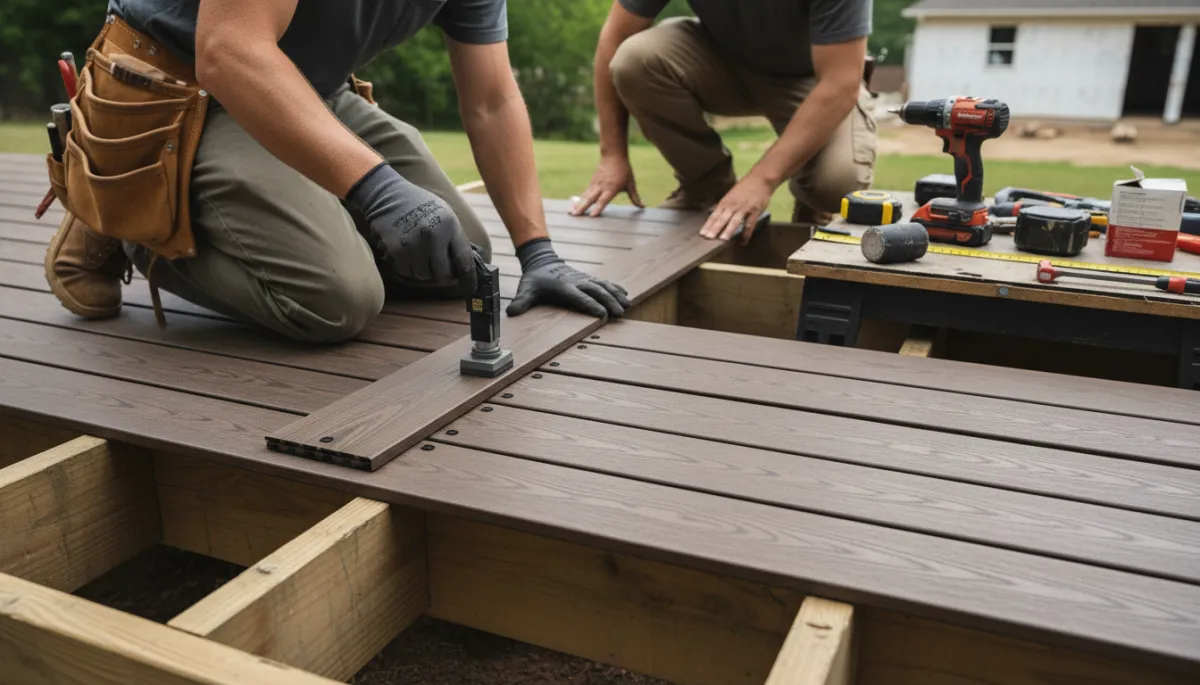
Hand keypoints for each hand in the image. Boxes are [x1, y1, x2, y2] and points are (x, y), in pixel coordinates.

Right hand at [346, 162, 476, 292]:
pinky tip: (408, 252)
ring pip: (424, 276)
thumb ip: (456, 239)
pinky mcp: (395, 251)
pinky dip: (409, 267)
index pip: (464, 260)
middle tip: (440, 267)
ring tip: (421, 254)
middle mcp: (432, 236)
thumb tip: (466, 265)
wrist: (387, 195)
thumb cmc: (420, 205)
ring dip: (424, 270)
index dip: (469, 279)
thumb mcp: (446, 214)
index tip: (472, 289)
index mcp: (449, 225)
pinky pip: (407, 272)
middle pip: (443, 275)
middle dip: (443, 274)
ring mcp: (412, 245)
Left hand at [506, 238, 630, 317]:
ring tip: (627, 305)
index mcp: (564, 288)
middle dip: (609, 302)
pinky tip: (626, 294)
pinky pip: (605, 283)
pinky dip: (616, 288)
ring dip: (616, 295)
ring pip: (603, 287)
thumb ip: (521, 301)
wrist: (542, 261)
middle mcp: (577, 282)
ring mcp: (585, 279)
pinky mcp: (589, 279)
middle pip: (596, 292)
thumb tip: (511, 312)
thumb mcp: (526, 290)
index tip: (602, 314)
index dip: (590, 305)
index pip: (579, 298)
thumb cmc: (534, 280)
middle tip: (619, 313)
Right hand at [570, 155, 642, 216]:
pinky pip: (585, 193)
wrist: (613, 155)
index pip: (604, 200)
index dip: (598, 208)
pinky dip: (579, 200)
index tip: (592, 215)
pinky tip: (574, 206)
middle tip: (575, 215)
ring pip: (585, 196)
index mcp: (612, 188)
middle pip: (590, 199)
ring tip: (571, 213)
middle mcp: (601, 187)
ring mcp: (595, 184)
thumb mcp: (631, 184)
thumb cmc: (624, 170)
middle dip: (582, 207)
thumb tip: (643, 206)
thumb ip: (635, 197)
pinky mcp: (592, 183)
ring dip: (578, 205)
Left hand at [699, 175, 773, 243]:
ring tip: (723, 239)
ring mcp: (744, 208)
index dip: (708, 225)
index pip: (714, 215)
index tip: (702, 234)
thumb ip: (724, 206)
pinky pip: (750, 224)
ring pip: (734, 220)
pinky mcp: (755, 211)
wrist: (759, 179)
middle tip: (708, 238)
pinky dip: (746, 233)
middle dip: (715, 228)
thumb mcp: (730, 195)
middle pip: (722, 218)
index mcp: (725, 202)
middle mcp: (733, 206)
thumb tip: (715, 215)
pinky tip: (743, 241)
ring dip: (728, 230)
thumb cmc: (744, 187)